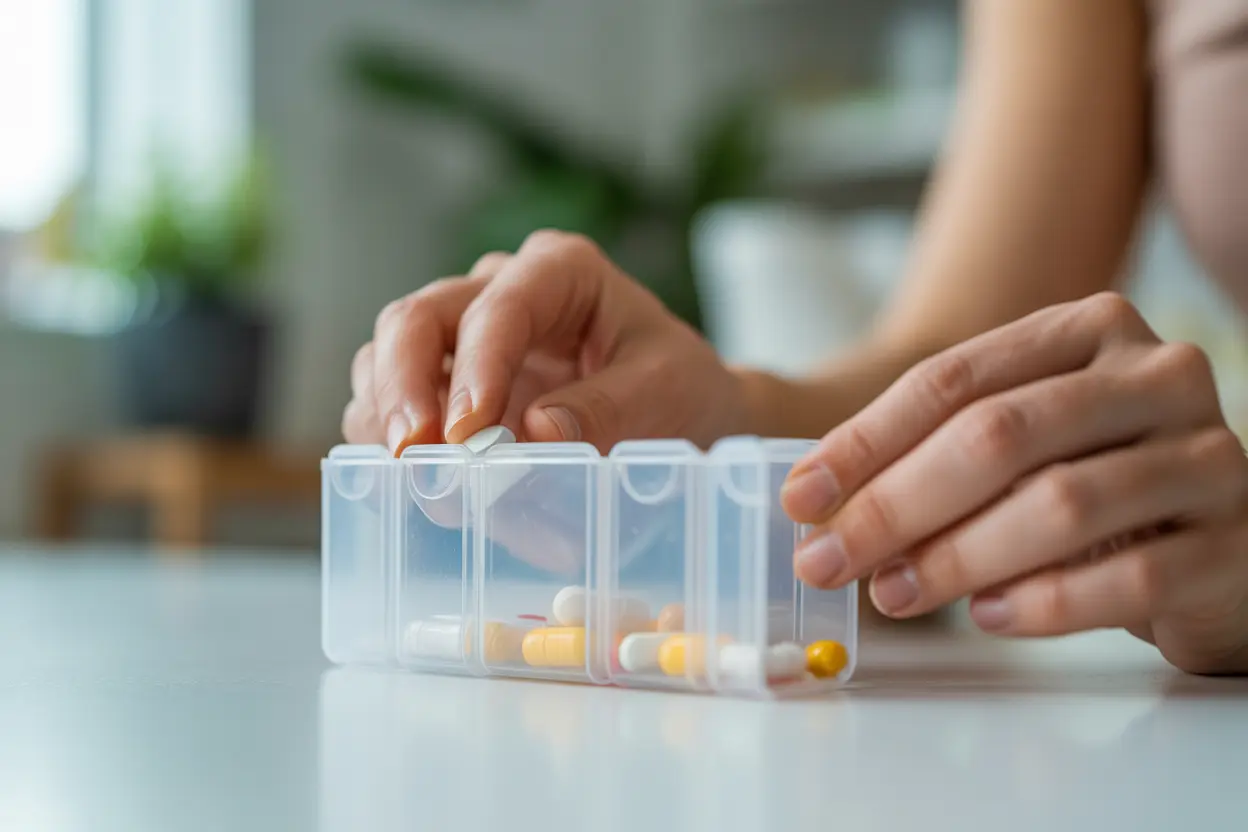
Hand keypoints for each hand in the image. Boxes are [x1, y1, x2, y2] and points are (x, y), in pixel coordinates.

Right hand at [343, 229, 744, 453]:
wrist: (684, 414)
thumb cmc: (679, 388)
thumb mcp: (666, 390)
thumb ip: (607, 407)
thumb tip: (535, 430)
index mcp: (559, 272)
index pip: (498, 308)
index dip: (474, 370)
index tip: (467, 433)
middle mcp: (498, 290)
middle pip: (414, 320)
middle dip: (402, 388)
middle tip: (412, 454)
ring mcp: (463, 337)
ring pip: (385, 358)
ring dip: (388, 422)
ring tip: (416, 480)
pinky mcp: (445, 385)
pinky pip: (391, 405)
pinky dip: (393, 448)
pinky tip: (417, 487)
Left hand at [782, 292, 1247, 674]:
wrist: (1219, 542)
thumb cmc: (1092, 485)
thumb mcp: (1017, 447)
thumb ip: (931, 455)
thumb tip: (817, 505)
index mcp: (1087, 331)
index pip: (952, 379)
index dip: (865, 441)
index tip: (801, 497)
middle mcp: (1155, 374)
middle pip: (997, 435)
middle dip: (895, 504)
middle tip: (828, 559)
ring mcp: (1206, 454)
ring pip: (1060, 503)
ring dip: (957, 556)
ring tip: (893, 593)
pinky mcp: (1235, 542)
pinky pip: (1129, 576)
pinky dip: (1044, 603)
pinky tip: (987, 618)